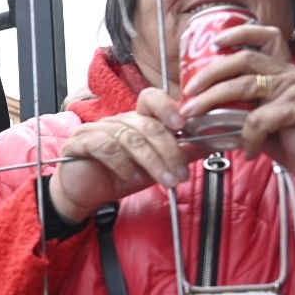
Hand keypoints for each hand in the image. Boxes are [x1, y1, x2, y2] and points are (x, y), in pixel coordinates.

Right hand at [48, 90, 199, 222]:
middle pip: (148, 126)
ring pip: (132, 139)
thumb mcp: (156, 167)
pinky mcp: (82, 142)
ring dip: (153, 162)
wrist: (83, 195)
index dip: (167, 107)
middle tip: (182, 174)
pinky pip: (108, 148)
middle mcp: (117, 120)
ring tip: (167, 181)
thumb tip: (212, 142)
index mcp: (135, 120)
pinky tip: (133, 177)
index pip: (151, 99)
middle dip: (170, 151)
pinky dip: (124, 164)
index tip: (182, 126)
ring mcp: (97, 129)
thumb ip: (182, 153)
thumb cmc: (117, 178)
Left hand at [177, 24, 294, 187]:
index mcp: (281, 70)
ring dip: (212, 100)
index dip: (241, 33)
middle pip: (244, 59)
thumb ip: (237, 106)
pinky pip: (259, 120)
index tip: (215, 41)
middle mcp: (289, 74)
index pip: (267, 37)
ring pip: (244, 85)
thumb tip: (195, 109)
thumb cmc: (289, 139)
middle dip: (210, 73)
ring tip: (194, 116)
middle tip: (189, 91)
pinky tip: (247, 151)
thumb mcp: (260, 117)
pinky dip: (246, 137)